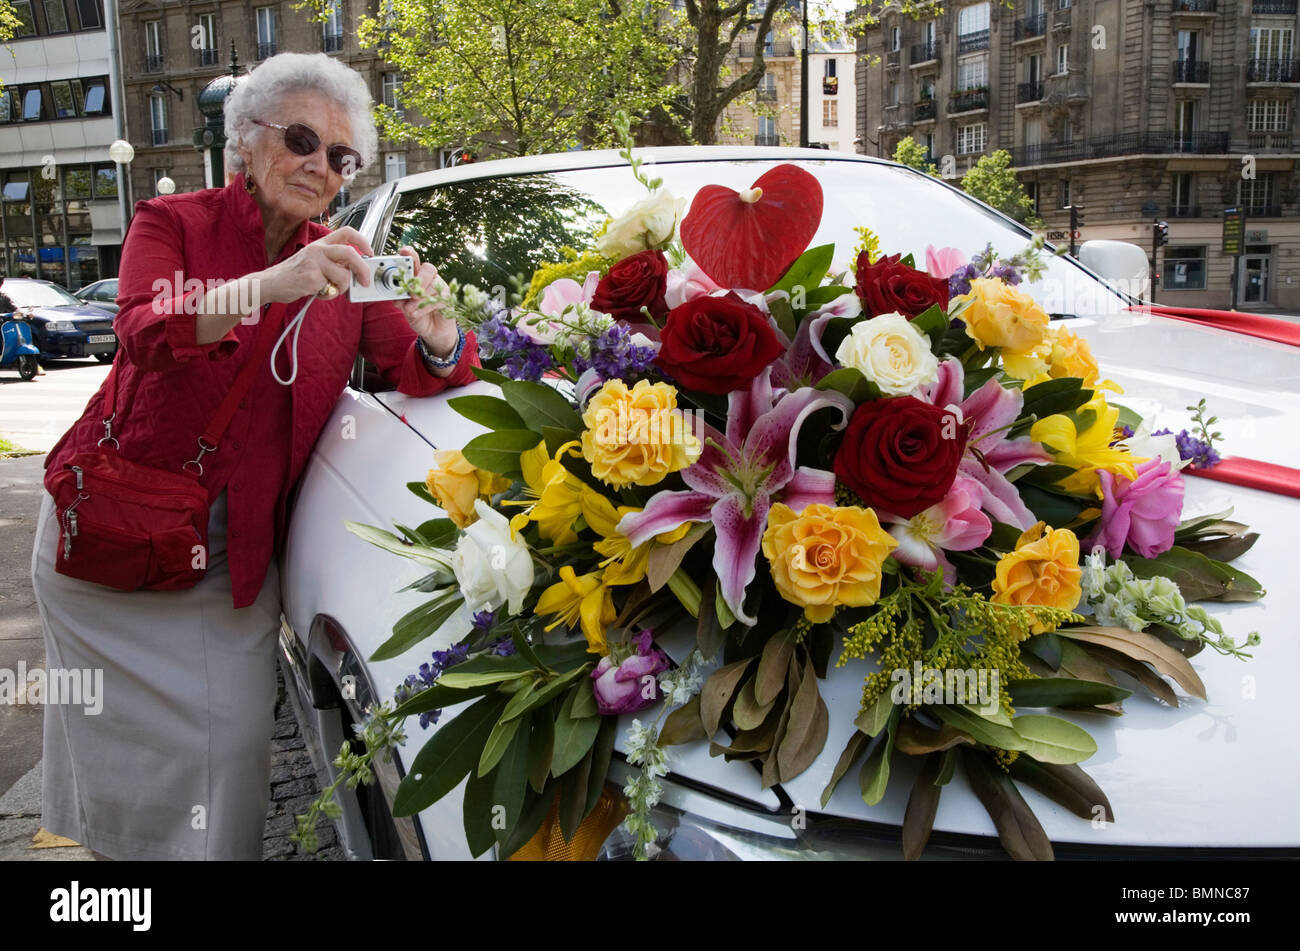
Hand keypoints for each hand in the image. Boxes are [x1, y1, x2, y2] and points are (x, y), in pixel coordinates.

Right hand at [253, 227, 373, 303]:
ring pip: (343, 275)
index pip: (346, 232)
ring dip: (341, 288)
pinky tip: (317, 292)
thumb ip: (333, 263)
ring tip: (328, 289)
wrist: (270, 283)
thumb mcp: (314, 262)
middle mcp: (318, 249)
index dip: (363, 241)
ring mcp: (313, 262)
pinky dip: (329, 295)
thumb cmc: (294, 275)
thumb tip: (355, 272)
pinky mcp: (310, 277)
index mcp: (320, 244)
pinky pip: (331, 288)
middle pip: (350, 253)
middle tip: (364, 281)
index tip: (370, 252)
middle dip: (362, 269)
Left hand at [396, 246, 458, 357]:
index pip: (414, 260)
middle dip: (419, 278)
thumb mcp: (403, 307)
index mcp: (416, 276)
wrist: (432, 332)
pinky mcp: (447, 299)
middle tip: (410, 290)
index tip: (404, 251)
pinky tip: (416, 313)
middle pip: (428, 268)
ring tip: (409, 309)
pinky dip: (425, 307)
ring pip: (433, 285)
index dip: (410, 254)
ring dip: (419, 298)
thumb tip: (396, 296)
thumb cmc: (418, 315)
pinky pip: (438, 299)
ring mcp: (440, 287)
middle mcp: (429, 279)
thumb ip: (399, 299)